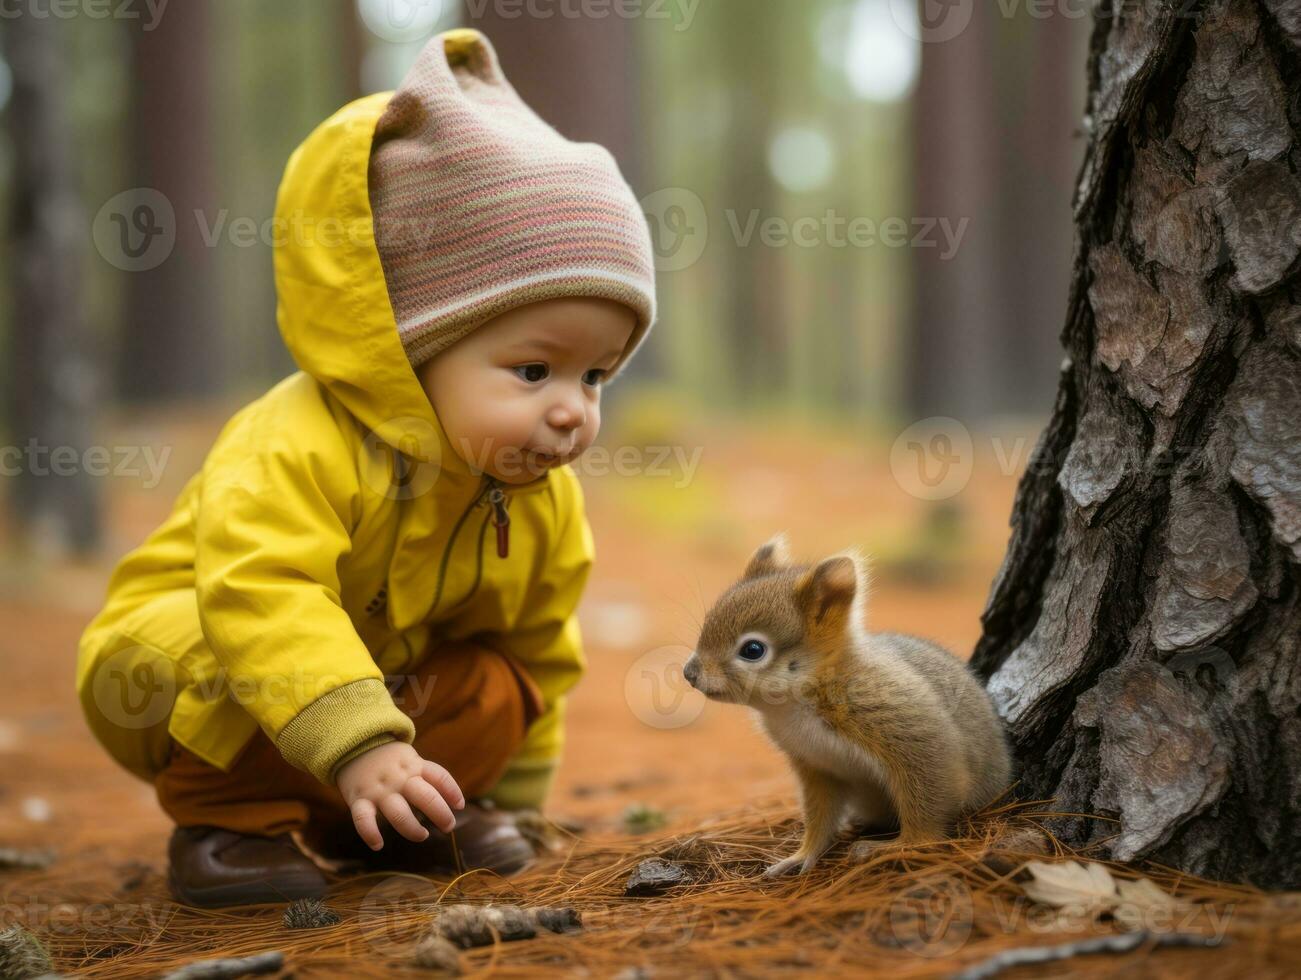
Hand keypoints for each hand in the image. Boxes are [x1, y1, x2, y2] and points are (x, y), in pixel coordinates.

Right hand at [334, 741, 465, 849]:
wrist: (354, 746)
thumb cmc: (389, 760)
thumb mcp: (410, 758)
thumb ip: (425, 776)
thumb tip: (450, 801)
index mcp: (414, 765)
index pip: (439, 776)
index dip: (453, 791)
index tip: (460, 806)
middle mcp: (399, 778)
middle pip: (425, 797)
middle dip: (441, 814)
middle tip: (448, 826)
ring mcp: (379, 790)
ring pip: (399, 813)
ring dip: (413, 829)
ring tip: (422, 835)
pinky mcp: (359, 799)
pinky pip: (363, 819)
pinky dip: (370, 833)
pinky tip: (378, 845)